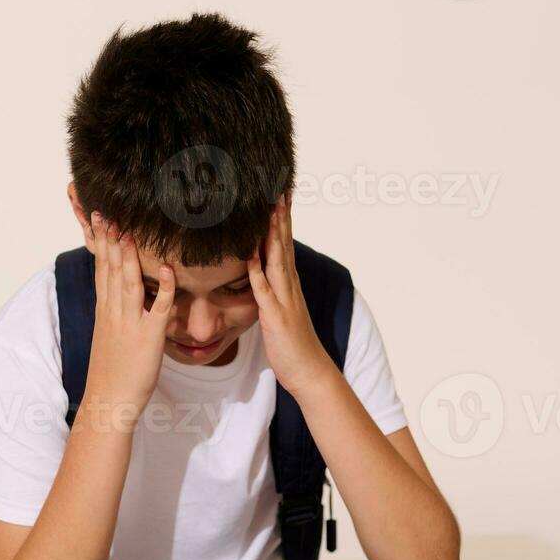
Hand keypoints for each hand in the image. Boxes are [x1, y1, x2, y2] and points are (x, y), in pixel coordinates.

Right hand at [80, 211, 175, 419]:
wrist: (109, 401)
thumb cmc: (112, 372)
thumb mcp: (109, 336)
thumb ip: (115, 314)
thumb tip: (120, 298)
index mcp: (105, 311)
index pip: (101, 269)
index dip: (101, 243)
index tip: (99, 219)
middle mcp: (114, 312)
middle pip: (110, 269)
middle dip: (109, 239)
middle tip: (107, 211)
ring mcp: (130, 323)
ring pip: (128, 282)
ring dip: (129, 255)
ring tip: (129, 229)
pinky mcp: (149, 337)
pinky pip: (158, 309)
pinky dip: (162, 288)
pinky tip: (166, 269)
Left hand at [246, 195, 336, 397]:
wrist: (309, 371)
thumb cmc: (292, 344)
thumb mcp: (279, 311)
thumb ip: (272, 290)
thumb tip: (260, 274)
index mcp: (288, 284)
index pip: (283, 244)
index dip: (281, 219)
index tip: (278, 194)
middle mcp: (289, 286)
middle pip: (283, 244)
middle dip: (280, 216)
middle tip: (277, 187)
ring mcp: (284, 300)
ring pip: (276, 260)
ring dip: (272, 235)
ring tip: (269, 209)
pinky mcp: (275, 317)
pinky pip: (264, 292)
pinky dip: (257, 273)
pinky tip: (250, 256)